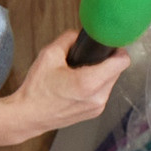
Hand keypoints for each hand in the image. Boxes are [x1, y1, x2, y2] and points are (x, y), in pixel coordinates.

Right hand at [12, 31, 129, 131]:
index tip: (109, 45)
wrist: (29, 116)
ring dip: (101, 74)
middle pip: (117, 70)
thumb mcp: (49, 55)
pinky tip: (79, 84)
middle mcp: (98, 97)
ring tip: (81, 72)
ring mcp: (97, 107)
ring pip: (110, 82)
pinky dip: (96, 85)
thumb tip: (80, 34)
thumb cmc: (37, 89)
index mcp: (89, 83)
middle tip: (88, 58)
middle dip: (106, 61)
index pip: (122, 62)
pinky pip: (103, 92)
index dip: (117, 49)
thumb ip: (69, 39)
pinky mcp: (95, 112)